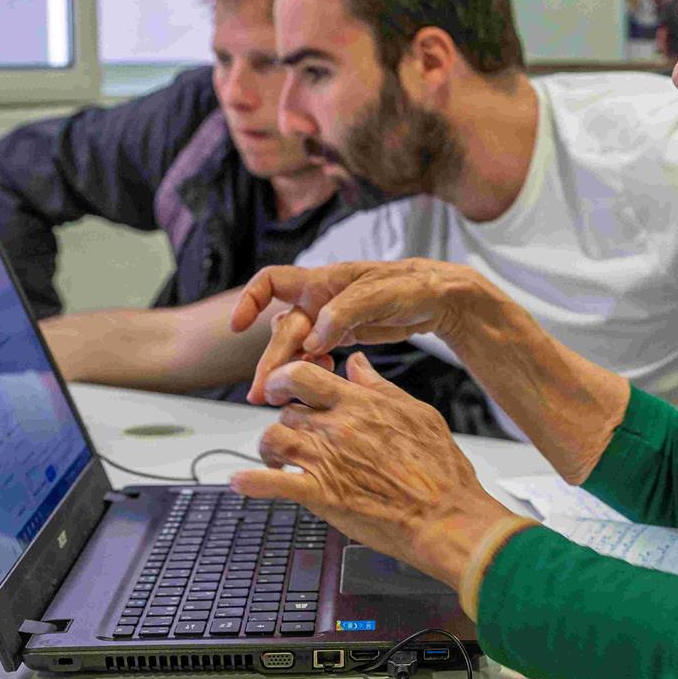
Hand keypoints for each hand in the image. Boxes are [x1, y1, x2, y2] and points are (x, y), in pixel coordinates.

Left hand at [229, 352, 512, 589]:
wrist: (445, 515)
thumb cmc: (440, 468)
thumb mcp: (417, 412)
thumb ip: (381, 387)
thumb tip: (358, 364)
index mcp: (359, 404)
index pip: (303, 375)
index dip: (283, 377)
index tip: (280, 384)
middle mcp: (338, 427)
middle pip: (286, 410)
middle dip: (286, 419)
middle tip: (293, 430)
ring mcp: (326, 461)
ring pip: (273, 439)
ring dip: (269, 447)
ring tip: (276, 457)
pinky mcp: (321, 495)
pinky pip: (272, 483)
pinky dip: (251, 482)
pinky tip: (241, 481)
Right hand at [230, 260, 493, 403]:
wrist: (440, 298)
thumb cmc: (412, 286)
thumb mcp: (379, 294)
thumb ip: (343, 313)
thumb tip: (313, 339)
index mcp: (323, 281)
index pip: (272, 281)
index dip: (250, 300)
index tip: (238, 326)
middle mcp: (320, 299)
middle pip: (283, 329)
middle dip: (271, 360)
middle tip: (263, 394)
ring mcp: (331, 319)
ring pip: (297, 346)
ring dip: (289, 370)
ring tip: (283, 397)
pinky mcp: (344, 336)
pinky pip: (316, 354)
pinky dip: (313, 369)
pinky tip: (320, 380)